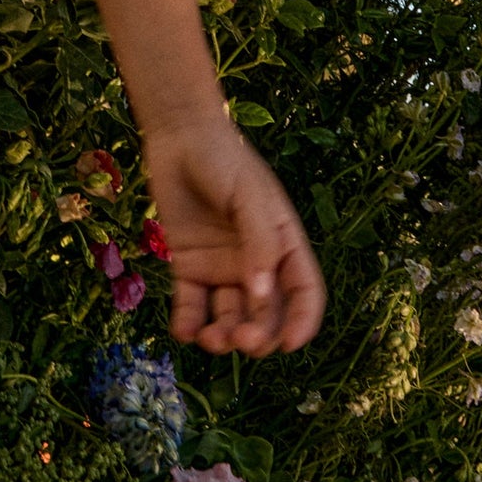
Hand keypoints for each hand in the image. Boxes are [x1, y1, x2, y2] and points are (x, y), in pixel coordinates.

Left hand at [144, 117, 325, 357]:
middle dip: (259, 334)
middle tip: (241, 339)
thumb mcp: (250, 196)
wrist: (178, 136)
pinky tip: (183, 331)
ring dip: (224, 336)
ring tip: (209, 340)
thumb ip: (259, 243)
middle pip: (266, 314)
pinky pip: (191, 304)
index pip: (303, 293)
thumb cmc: (223, 160)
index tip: (290, 344)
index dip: (302, 322)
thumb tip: (262, 293)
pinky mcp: (189, 266)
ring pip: (230, 316)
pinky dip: (188, 323)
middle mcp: (256, 264)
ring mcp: (222, 267)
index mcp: (283, 246)